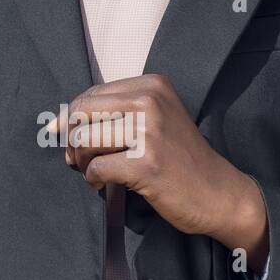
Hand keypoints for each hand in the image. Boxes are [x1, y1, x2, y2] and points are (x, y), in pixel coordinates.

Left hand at [50, 74, 267, 268]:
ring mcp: (149, 132)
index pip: (91, 94)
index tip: (70, 139)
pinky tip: (103, 184)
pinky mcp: (146, 163)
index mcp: (152, 85)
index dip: (73, 119)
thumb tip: (60, 123)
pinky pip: (96, 167)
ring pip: (85, 138)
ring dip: (81, 160)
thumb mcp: (157, 119)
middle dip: (71, 138)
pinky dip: (93, 179)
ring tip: (93, 172)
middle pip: (82, 112)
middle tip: (77, 158)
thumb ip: (117, 114)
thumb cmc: (182, 160)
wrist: (220, 193)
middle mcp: (150, 102)